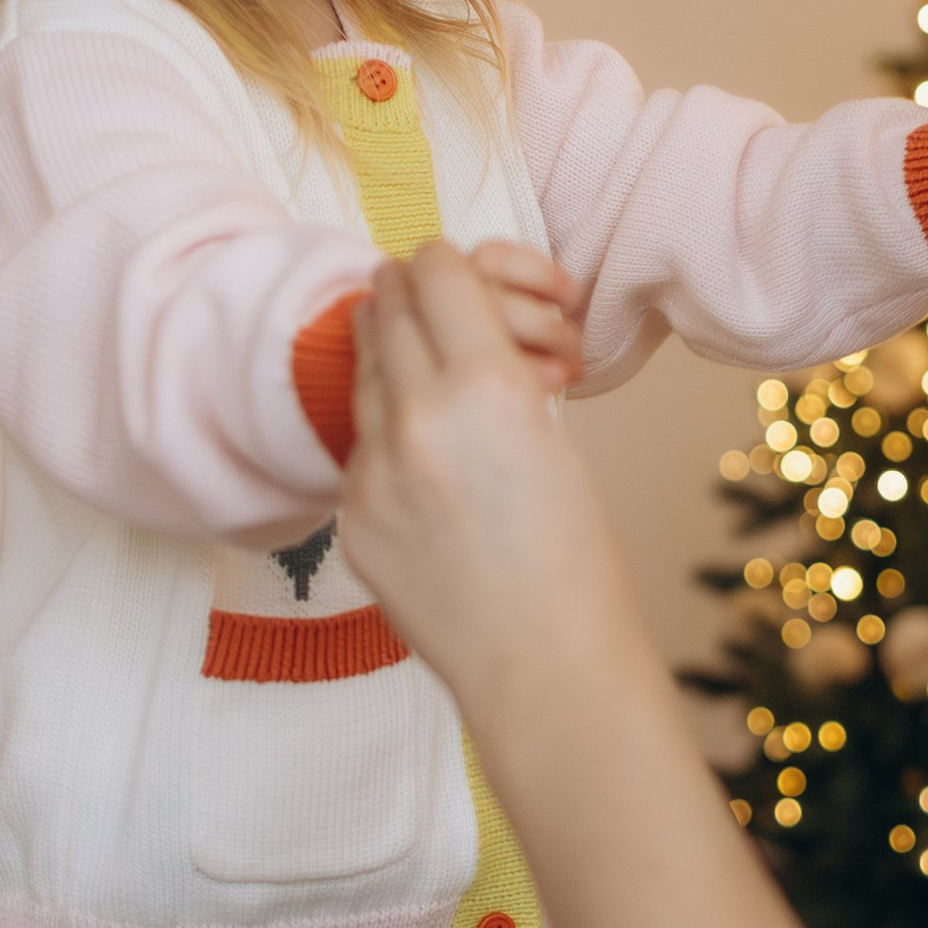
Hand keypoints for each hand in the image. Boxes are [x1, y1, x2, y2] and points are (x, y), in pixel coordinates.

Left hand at [342, 244, 642, 723]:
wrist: (544, 665)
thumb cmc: (576, 559)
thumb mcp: (552, 437)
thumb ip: (497, 377)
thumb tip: (459, 334)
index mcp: (488, 385)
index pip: (439, 272)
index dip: (445, 261)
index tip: (448, 266)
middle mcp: (418, 416)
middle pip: (385, 307)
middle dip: (403, 292)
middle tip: (414, 288)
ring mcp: (373, 470)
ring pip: (362, 373)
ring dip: (386, 354)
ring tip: (416, 360)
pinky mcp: (350, 515)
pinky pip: (358, 446)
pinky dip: (384, 433)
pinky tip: (421, 456)